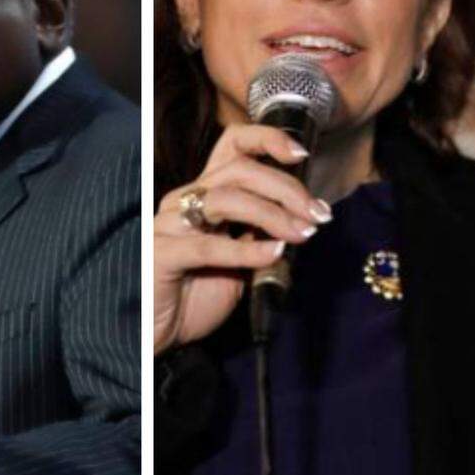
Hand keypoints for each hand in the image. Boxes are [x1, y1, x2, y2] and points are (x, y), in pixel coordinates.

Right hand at [154, 124, 331, 354]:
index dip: (267, 140)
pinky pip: (208, 246)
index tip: (302, 155)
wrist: (158, 334)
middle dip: (286, 188)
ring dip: (272, 214)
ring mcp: (170, 224)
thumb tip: (303, 220)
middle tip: (316, 215)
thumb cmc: (195, 296)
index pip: (233, 144)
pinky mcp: (162, 254)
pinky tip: (273, 254)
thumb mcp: (240, 261)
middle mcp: (185, 199)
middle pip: (240, 170)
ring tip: (301, 235)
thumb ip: (262, 235)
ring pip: (225, 198)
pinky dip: (246, 250)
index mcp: (204, 193)